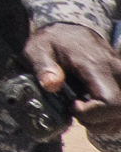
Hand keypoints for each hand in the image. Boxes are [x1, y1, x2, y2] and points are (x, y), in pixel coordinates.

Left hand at [25, 23, 120, 142]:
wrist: (70, 30)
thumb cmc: (53, 41)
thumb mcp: (38, 49)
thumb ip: (43, 67)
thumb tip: (52, 85)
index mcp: (97, 64)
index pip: (111, 101)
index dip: (91, 113)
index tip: (71, 106)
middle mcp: (117, 71)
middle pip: (120, 111)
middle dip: (97, 120)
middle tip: (76, 110)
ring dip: (104, 121)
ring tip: (83, 110)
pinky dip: (109, 116)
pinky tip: (92, 109)